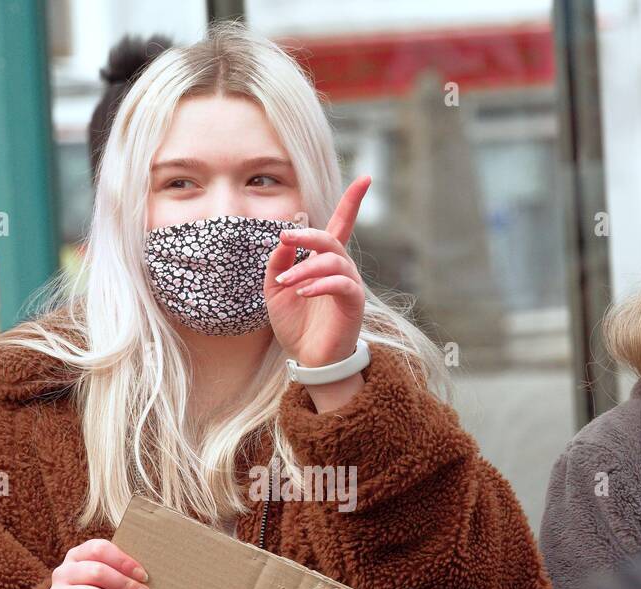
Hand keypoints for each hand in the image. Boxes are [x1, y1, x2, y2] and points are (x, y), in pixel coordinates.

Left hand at [264, 176, 370, 370]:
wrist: (308, 359)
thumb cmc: (296, 324)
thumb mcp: (274, 290)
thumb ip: (277, 263)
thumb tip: (284, 238)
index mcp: (324, 262)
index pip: (341, 225)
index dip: (352, 202)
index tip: (366, 178)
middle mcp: (341, 268)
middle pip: (330, 238)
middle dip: (306, 235)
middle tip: (284, 239)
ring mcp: (349, 285)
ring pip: (332, 261)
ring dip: (304, 268)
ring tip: (285, 284)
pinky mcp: (353, 303)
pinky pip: (341, 284)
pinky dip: (319, 284)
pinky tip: (303, 292)